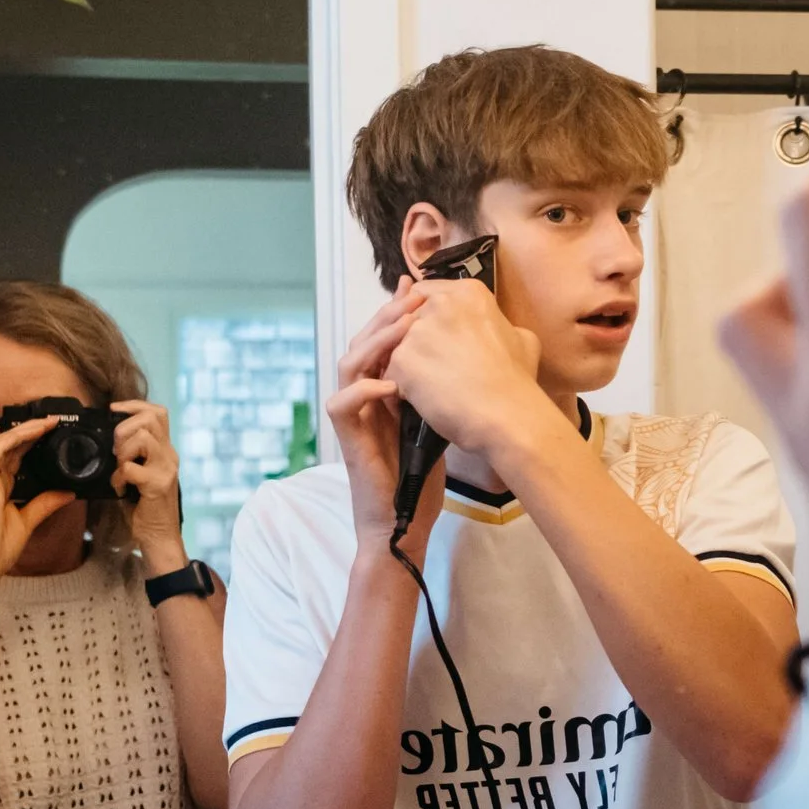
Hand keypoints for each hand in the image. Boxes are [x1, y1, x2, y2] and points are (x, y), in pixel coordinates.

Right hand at [0, 417, 77, 592]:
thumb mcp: (30, 521)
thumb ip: (47, 503)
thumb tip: (69, 492)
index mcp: (2, 486)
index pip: (17, 454)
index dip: (33, 440)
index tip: (54, 430)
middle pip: (10, 445)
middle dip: (30, 430)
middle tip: (54, 420)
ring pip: (1, 444)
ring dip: (22, 431)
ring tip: (45, 422)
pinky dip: (9, 442)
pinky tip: (27, 434)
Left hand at [112, 400, 187, 570]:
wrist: (160, 538)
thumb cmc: (145, 508)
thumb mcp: (140, 475)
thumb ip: (133, 457)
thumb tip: (109, 442)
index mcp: (165, 451)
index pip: (158, 412)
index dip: (134, 405)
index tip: (113, 410)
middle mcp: (169, 456)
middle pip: (151, 417)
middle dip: (124, 427)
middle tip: (116, 449)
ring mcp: (166, 469)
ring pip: (143, 437)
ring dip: (123, 450)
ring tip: (119, 468)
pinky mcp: (157, 484)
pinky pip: (130, 468)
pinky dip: (118, 477)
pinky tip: (119, 489)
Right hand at [329, 280, 445, 560]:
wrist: (405, 521)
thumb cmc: (422, 475)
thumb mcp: (436, 421)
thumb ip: (437, 390)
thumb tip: (466, 356)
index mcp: (382, 389)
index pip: (382, 340)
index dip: (396, 313)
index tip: (418, 288)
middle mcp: (363, 397)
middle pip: (363, 342)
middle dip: (387, 316)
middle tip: (412, 296)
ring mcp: (353, 417)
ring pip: (348, 364)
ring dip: (375, 342)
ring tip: (404, 326)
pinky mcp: (348, 439)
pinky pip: (342, 404)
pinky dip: (364, 390)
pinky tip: (389, 382)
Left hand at [383, 275, 548, 459]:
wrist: (506, 414)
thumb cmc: (517, 380)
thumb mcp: (522, 338)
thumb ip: (498, 324)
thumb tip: (494, 327)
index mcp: (468, 292)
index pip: (427, 294)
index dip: (425, 319)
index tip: (432, 340)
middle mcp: (441, 303)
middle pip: (409, 318)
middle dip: (412, 341)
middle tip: (426, 366)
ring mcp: (419, 331)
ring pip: (398, 346)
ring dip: (406, 365)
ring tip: (423, 388)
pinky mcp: (403, 359)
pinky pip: (392, 372)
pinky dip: (401, 388)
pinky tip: (418, 401)